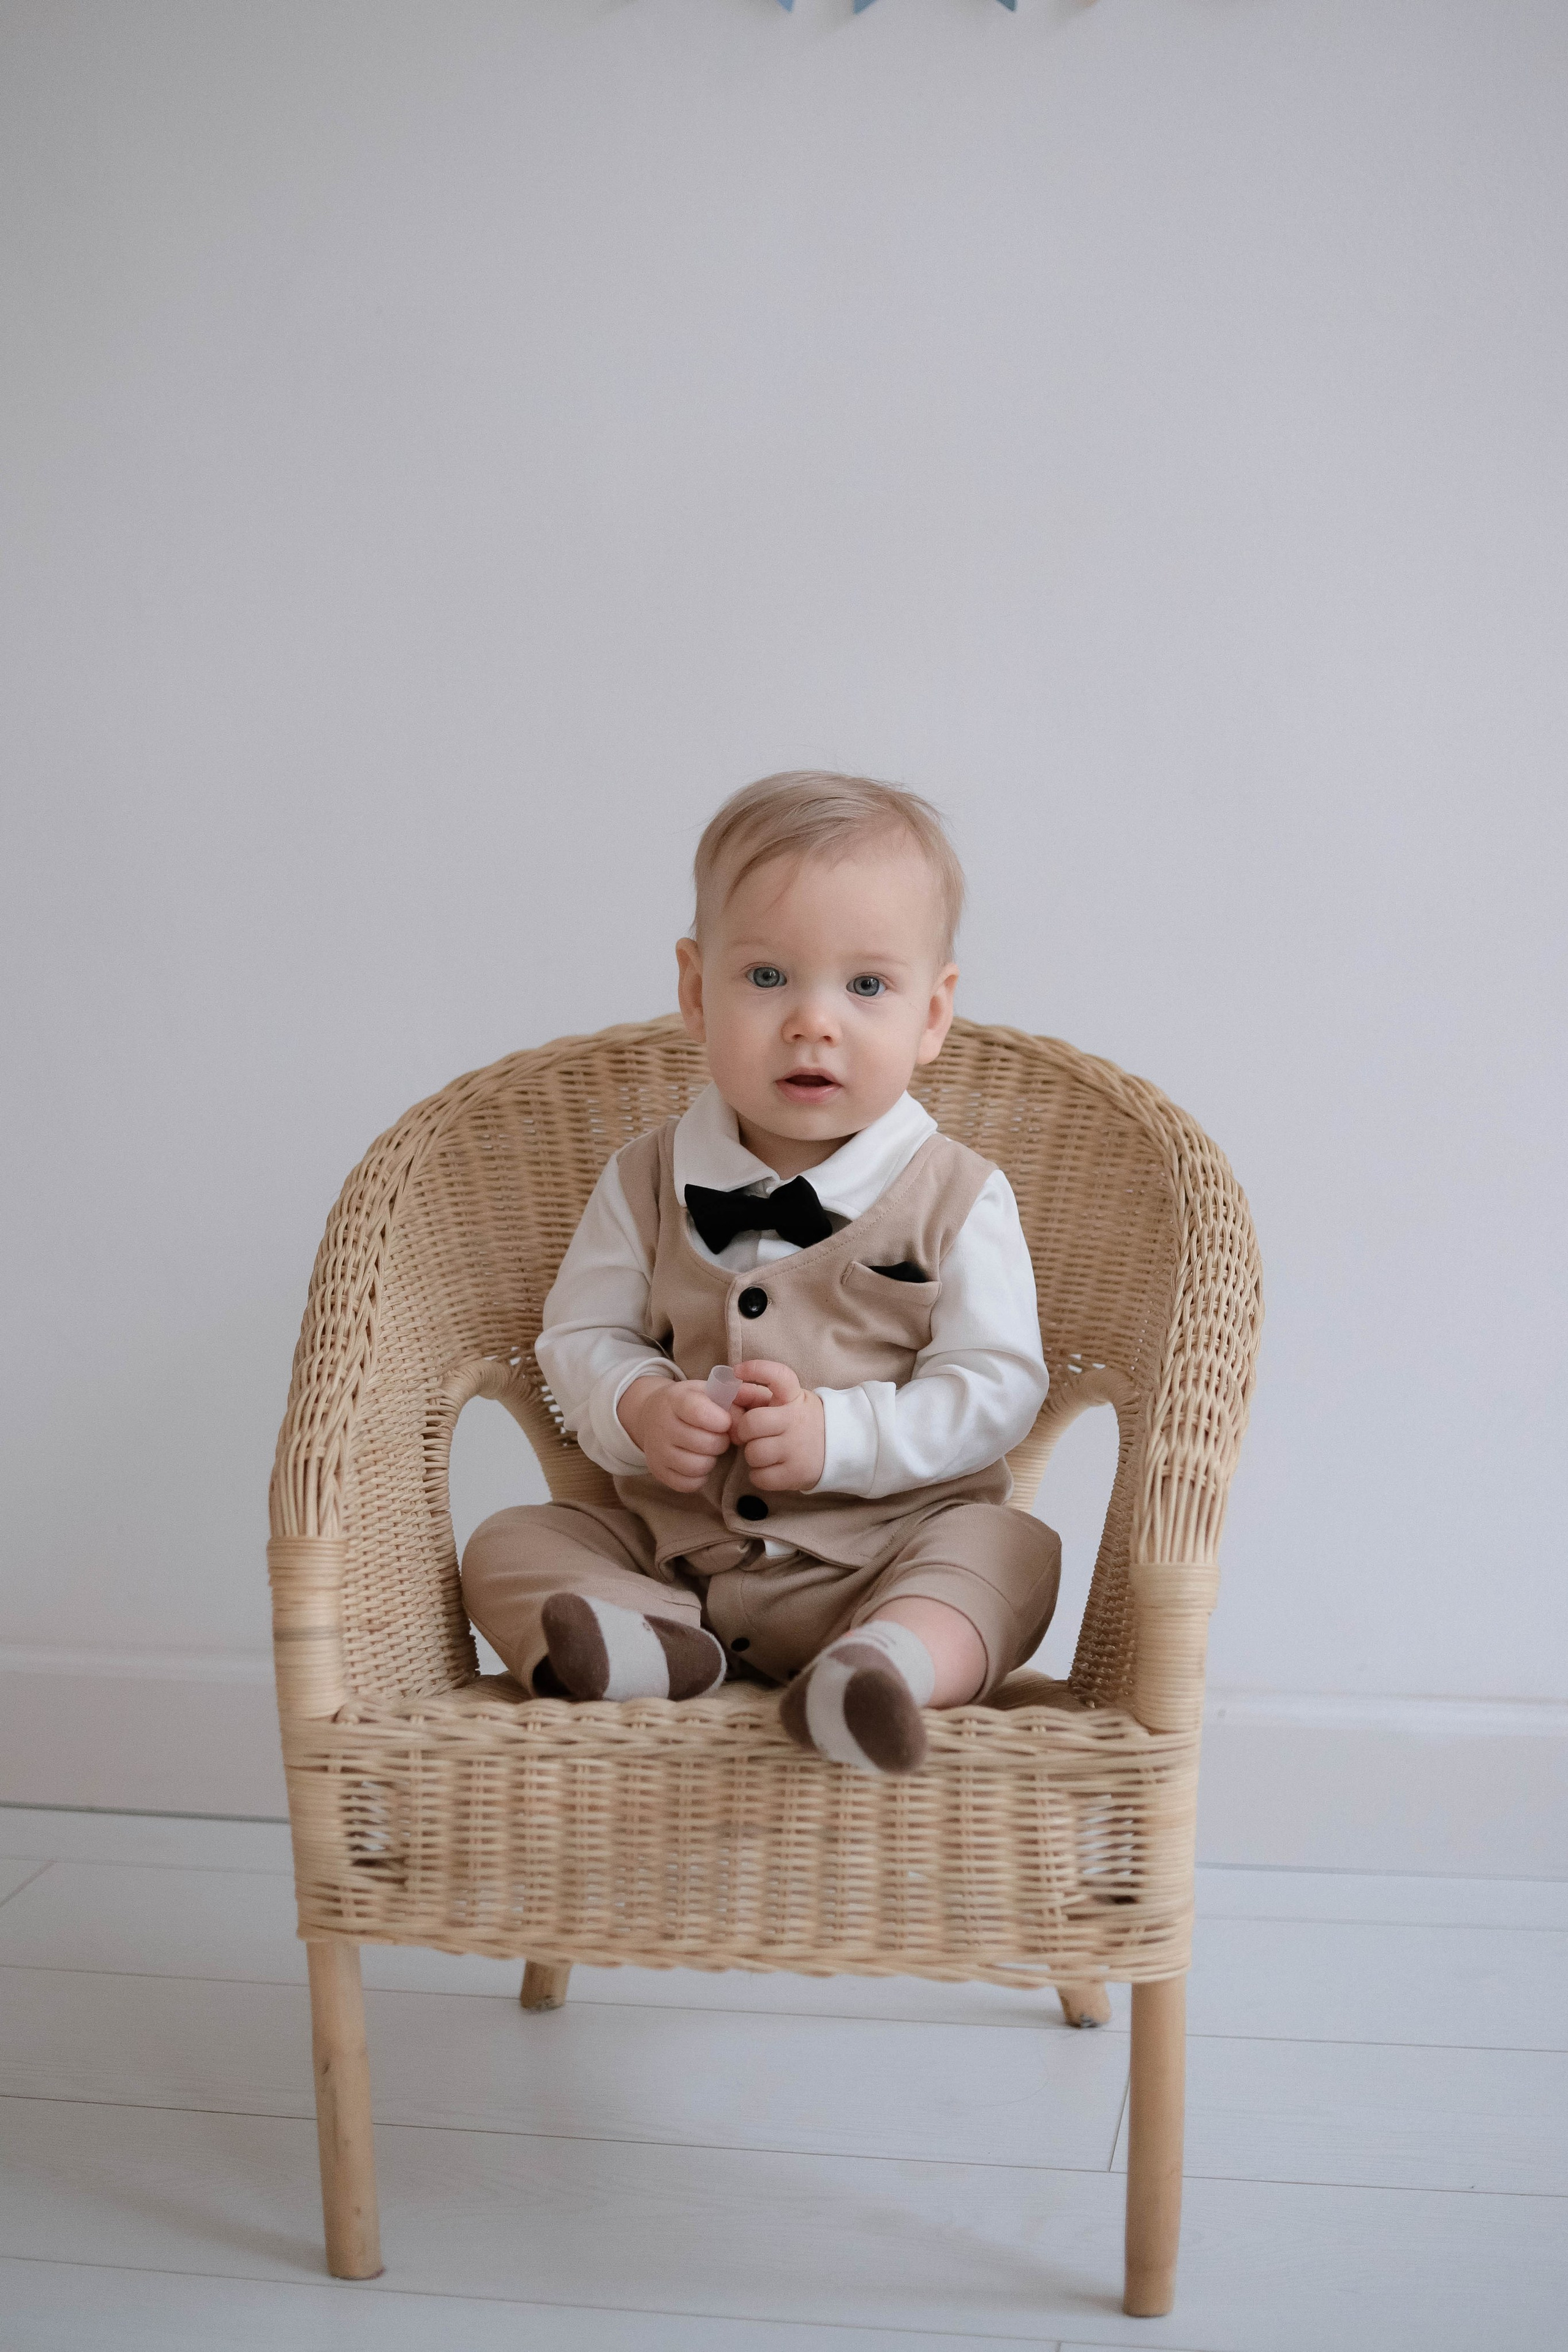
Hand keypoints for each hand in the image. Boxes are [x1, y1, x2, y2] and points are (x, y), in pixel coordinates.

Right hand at [617, 1376, 732, 1493]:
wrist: (652, 1417)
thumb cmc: (690, 1404)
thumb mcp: (709, 1393)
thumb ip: (731, 1405)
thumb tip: (741, 1433)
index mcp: (676, 1399)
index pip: (699, 1412)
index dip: (721, 1420)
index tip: (725, 1422)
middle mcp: (662, 1425)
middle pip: (704, 1443)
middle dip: (721, 1441)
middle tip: (719, 1437)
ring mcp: (658, 1451)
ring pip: (697, 1466)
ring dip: (711, 1460)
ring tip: (708, 1450)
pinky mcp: (659, 1472)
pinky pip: (688, 1484)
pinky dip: (700, 1477)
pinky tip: (699, 1462)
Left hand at [732, 1359, 826, 1493]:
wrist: (839, 1449)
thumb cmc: (799, 1422)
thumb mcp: (786, 1403)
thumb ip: (755, 1396)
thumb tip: (729, 1393)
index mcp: (794, 1398)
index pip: (778, 1375)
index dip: (756, 1369)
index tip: (737, 1371)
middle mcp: (797, 1420)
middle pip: (751, 1424)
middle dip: (743, 1431)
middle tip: (751, 1435)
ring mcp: (798, 1449)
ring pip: (753, 1453)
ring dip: (752, 1455)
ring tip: (765, 1452)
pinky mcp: (796, 1474)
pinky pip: (759, 1477)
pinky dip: (758, 1475)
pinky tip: (770, 1468)